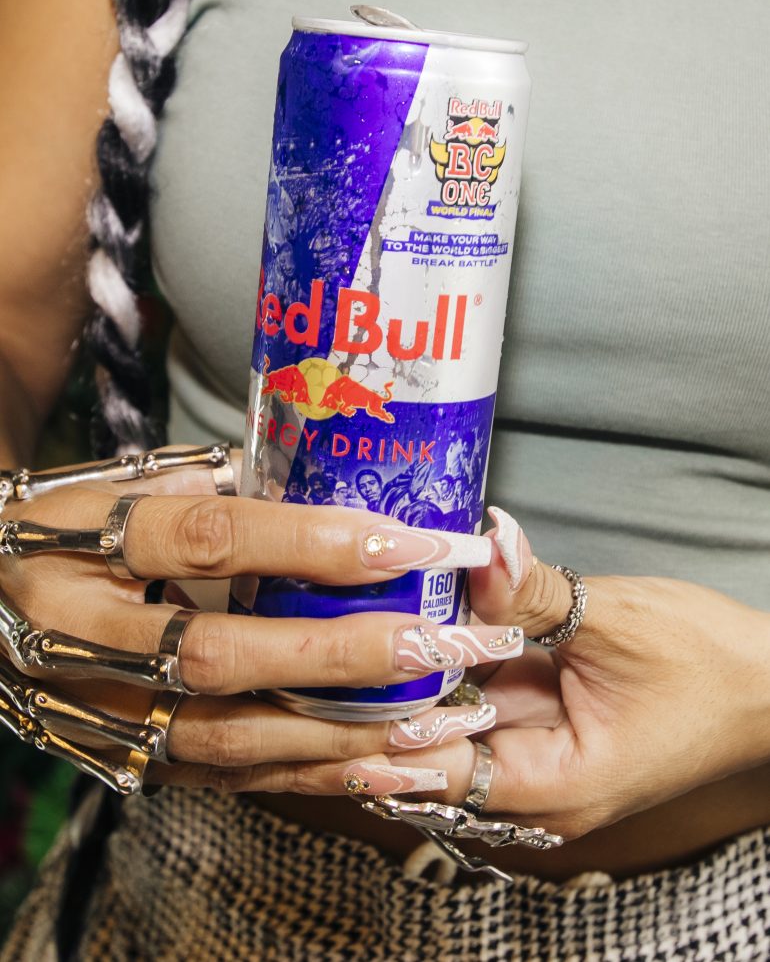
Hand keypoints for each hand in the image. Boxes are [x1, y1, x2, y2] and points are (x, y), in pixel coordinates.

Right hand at [0, 447, 520, 795]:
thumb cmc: (57, 532)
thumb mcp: (110, 488)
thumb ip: (208, 483)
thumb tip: (320, 471)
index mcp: (81, 544)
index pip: (212, 538)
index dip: (316, 542)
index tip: (411, 542)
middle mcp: (85, 635)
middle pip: (225, 652)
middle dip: (346, 652)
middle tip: (446, 643)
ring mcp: (100, 709)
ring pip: (229, 732)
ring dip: (343, 731)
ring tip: (440, 719)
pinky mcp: (123, 755)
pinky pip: (225, 777)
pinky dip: (312, 778)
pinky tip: (387, 771)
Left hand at [342, 507, 769, 839]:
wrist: (761, 685)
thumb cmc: (709, 667)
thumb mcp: (618, 621)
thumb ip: (536, 591)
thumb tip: (479, 545)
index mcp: (556, 784)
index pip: (437, 772)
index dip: (377, 731)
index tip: (329, 689)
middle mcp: (533, 789)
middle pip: (425, 760)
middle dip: (369, 713)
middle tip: (307, 665)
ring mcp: (531, 760)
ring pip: (441, 733)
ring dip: (396, 693)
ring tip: (332, 650)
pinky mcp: (533, 729)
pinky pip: (468, 708)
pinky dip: (435, 678)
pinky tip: (395, 642)